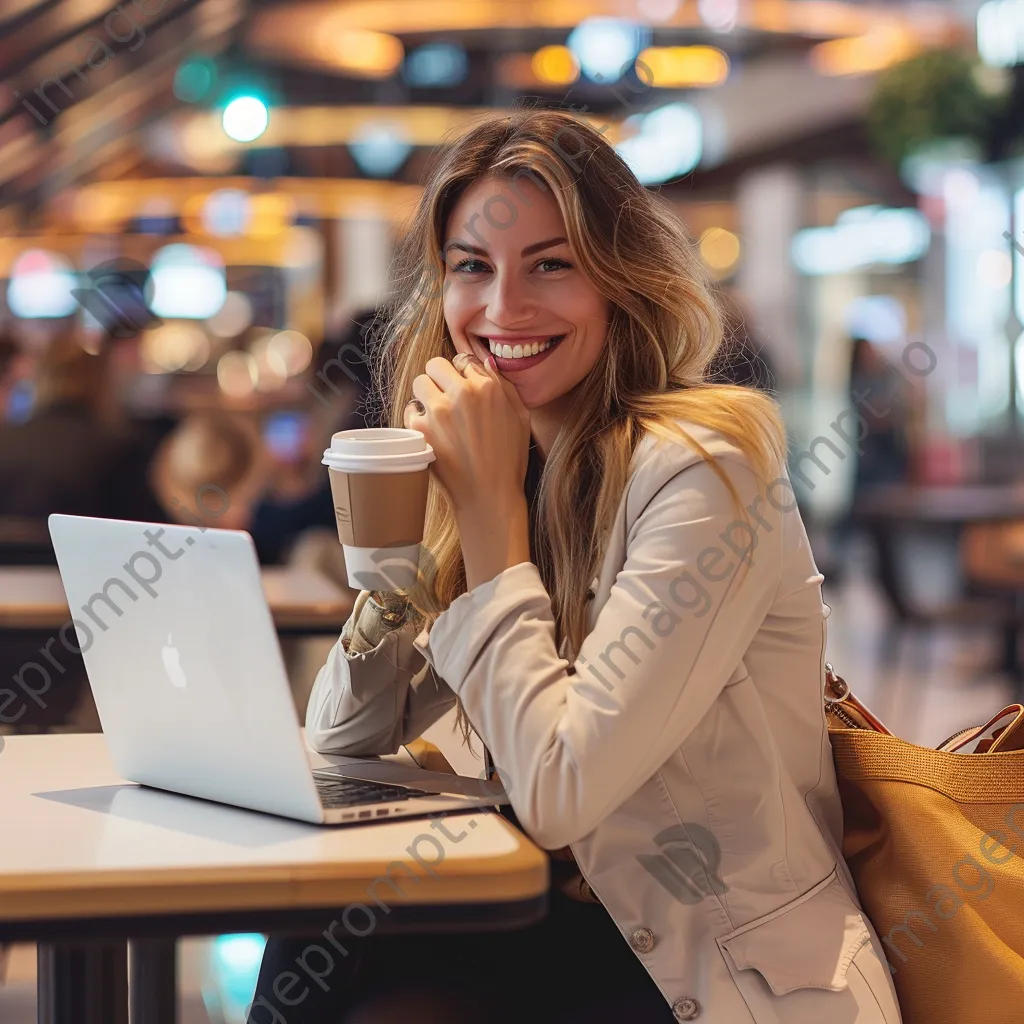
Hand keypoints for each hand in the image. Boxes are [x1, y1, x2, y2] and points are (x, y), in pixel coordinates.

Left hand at [403, 352, 530, 517]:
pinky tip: (430, 431)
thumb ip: (505, 386)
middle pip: (436, 364)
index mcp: (487, 387)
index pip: (464, 361)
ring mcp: (438, 411)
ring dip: (426, 394)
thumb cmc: (509, 460)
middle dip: (440, 377)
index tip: (464, 389)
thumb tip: (486, 363)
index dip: (463, 374)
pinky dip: (416, 418)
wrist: (489, 496)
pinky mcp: (420, 429)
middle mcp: (461, 394)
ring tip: (437, 414)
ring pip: (419, 382)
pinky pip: (409, 409)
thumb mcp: (521, 418)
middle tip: (445, 396)